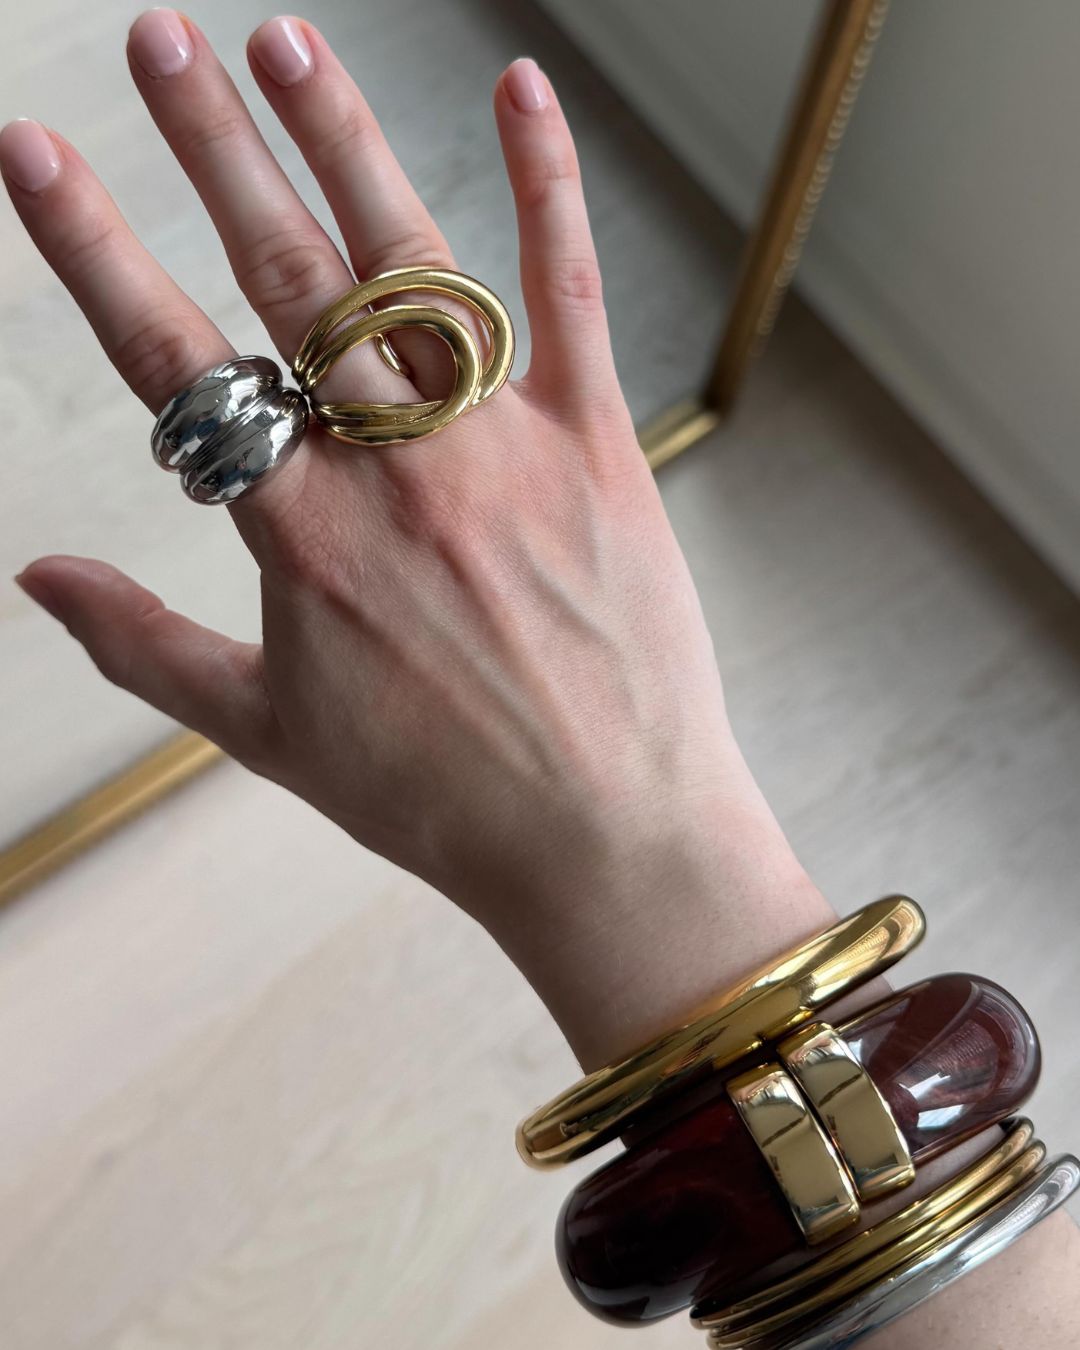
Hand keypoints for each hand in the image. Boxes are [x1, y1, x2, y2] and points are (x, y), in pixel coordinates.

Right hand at [3, 12, 826, 1063]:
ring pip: (412, 263)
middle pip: (287, 279)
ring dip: (341, 141)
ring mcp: (503, 446)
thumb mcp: (269, 735)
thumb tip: (36, 580)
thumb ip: (143, 648)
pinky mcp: (597, 443)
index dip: (92, 246)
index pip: (175, 363)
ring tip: (279, 40)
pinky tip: (523, 87)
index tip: (33, 150)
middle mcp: (398, 471)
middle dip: (209, 148)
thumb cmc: (436, 798)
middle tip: (154, 39)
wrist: (602, 834)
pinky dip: (548, 185)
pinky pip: (568, 293)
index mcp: (305, 538)